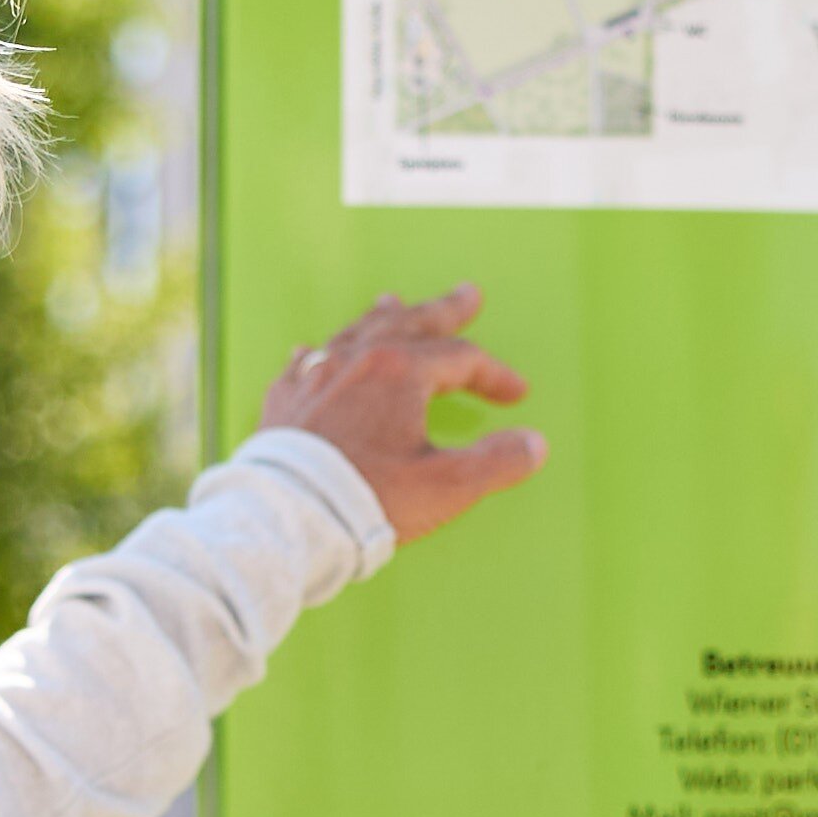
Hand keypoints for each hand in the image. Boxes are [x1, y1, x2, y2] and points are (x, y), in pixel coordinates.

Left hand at [260, 285, 543, 545]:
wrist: (288, 519)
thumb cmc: (366, 499)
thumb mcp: (447, 486)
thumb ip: (496, 462)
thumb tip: (533, 445)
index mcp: (398, 371)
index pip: (461, 359)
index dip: (494, 375)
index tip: (514, 394)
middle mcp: (355, 360)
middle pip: (409, 324)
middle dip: (444, 311)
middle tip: (467, 297)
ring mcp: (314, 376)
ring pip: (355, 333)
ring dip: (383, 317)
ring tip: (395, 303)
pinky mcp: (284, 401)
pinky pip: (305, 362)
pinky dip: (322, 352)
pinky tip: (314, 349)